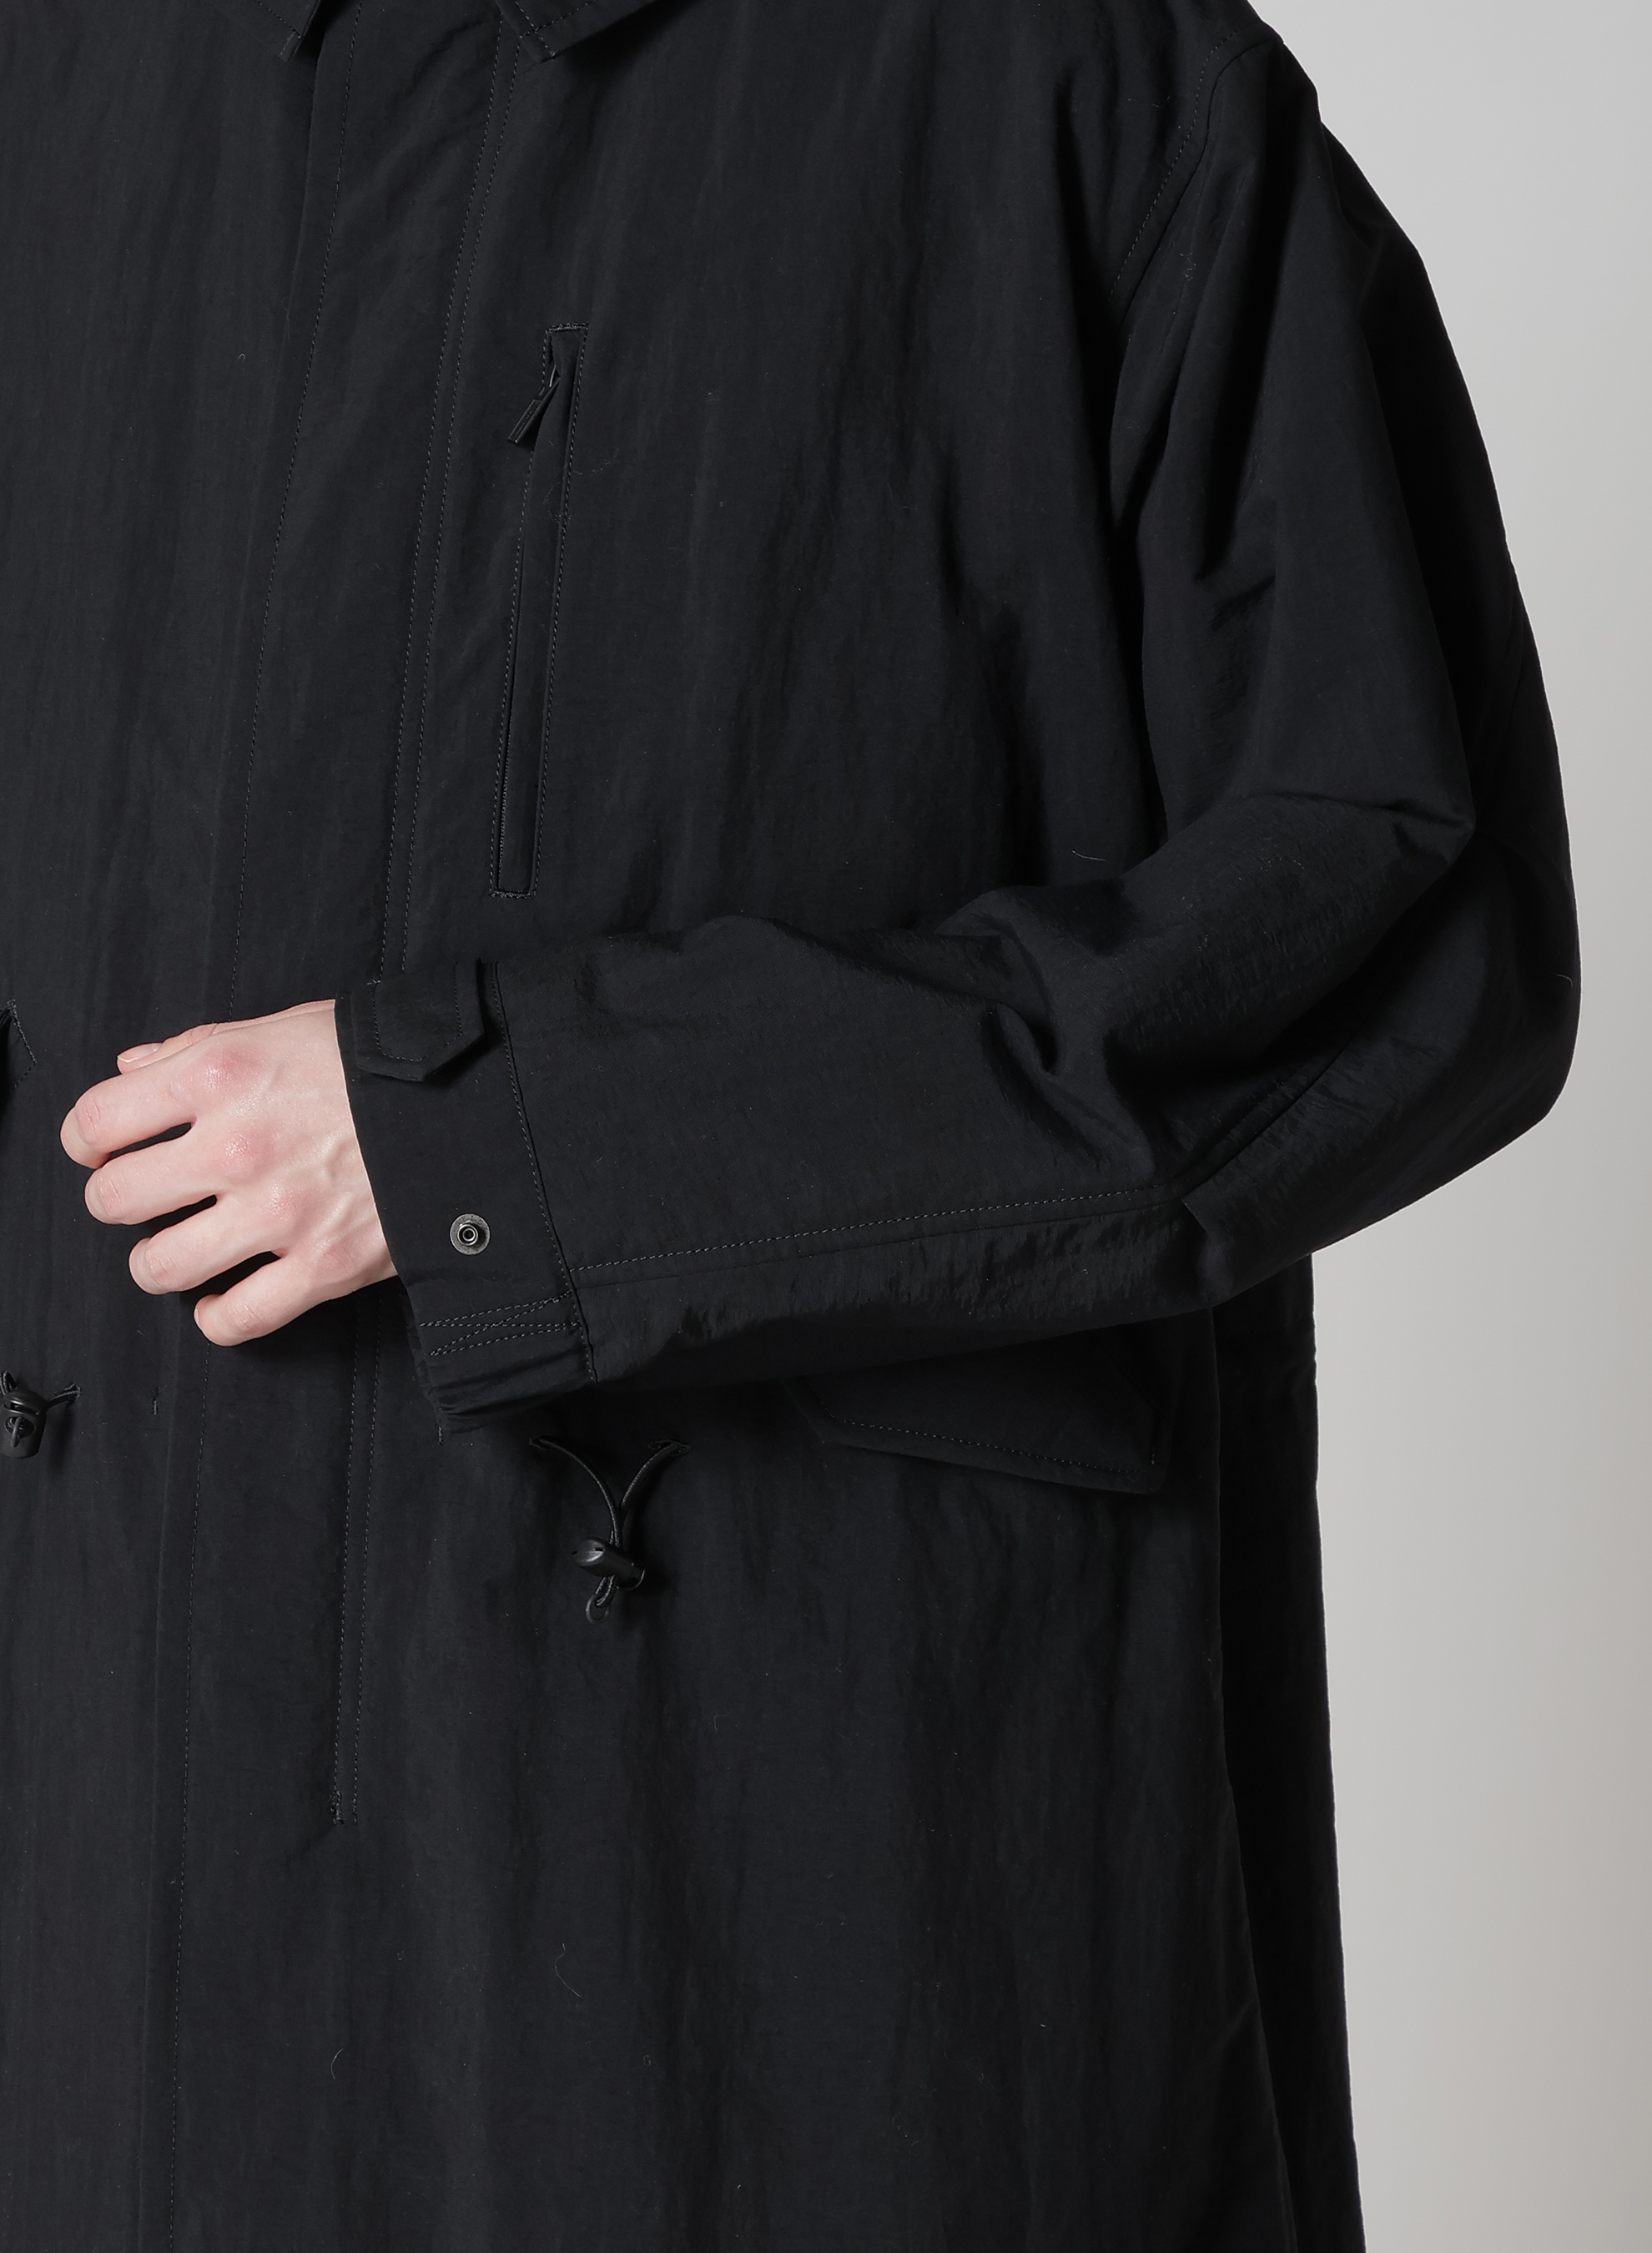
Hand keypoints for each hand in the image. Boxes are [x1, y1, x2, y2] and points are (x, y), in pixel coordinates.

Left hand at [62, 1000, 395, 1344]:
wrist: (476, 1106)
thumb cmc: (382, 1064)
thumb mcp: (287, 1026)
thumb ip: (200, 1045)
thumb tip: (134, 1071)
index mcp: (222, 1076)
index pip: (98, 1120)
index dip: (87, 1140)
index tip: (101, 1149)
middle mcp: (237, 1147)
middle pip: (114, 1200)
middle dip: (121, 1200)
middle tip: (149, 1196)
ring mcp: (278, 1214)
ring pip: (160, 1267)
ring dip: (161, 1261)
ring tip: (184, 1245)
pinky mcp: (322, 1268)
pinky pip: (236, 1320)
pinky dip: (219, 1316)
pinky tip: (226, 1295)